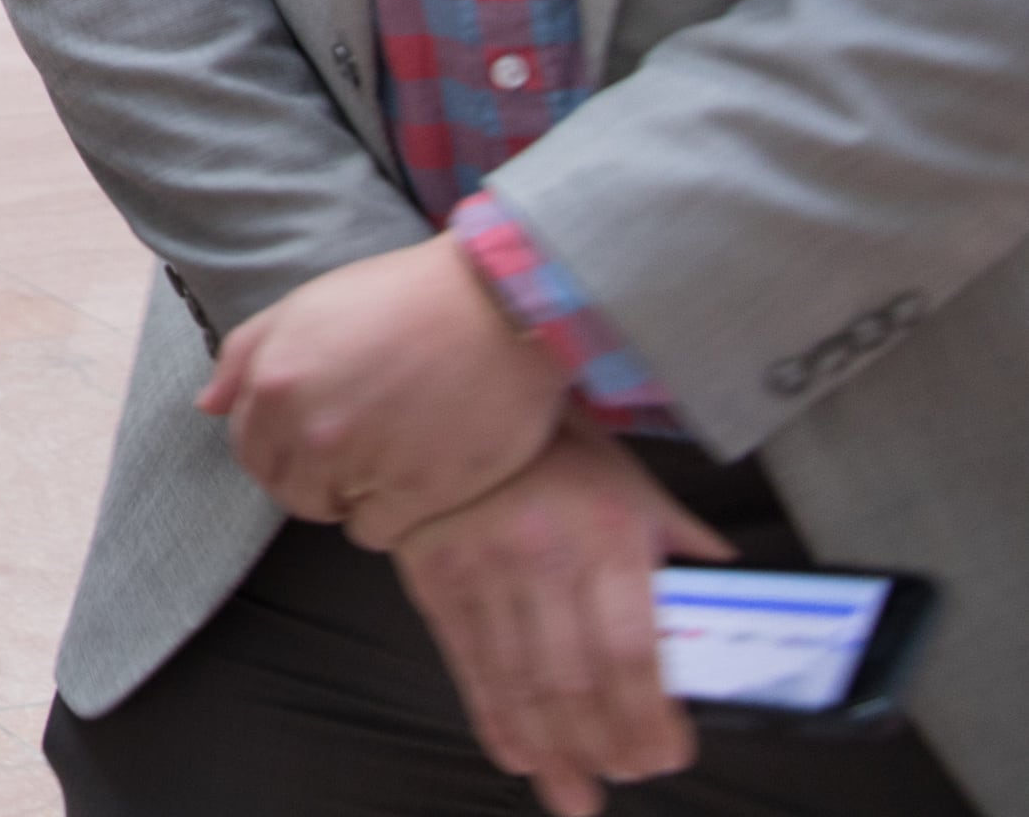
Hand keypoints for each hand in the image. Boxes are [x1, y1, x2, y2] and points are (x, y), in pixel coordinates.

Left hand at [202, 232, 563, 546]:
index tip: (308, 442)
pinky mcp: (420, 492)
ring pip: (331, 514)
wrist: (498, 304)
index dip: (276, 451)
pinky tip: (410, 482)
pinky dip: (388, 518)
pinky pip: (377, 534)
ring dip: (348, 497)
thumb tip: (209, 406)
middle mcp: (312, 429)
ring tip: (385, 461)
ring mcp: (365, 464)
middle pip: (286, 490)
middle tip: (350, 456)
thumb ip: (246, 356)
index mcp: (276, 383)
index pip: (249, 450)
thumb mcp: (305, 306)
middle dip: (308, 478)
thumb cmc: (400, 296)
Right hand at [393, 414, 735, 816]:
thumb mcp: (634, 483)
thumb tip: (732, 585)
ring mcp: (484, 570)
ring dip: (552, 748)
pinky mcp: (438, 578)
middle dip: (603, 746)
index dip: (648, 717)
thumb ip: (681, 541)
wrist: (452, 392)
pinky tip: (517, 754)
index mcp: (607, 535)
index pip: (632, 650)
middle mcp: (545, 558)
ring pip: (522, 681)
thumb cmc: (557, 442)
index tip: (666, 756)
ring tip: (574, 792)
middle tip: (620, 779)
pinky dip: (493, 716)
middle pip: (576, 680)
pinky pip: (468, 661)